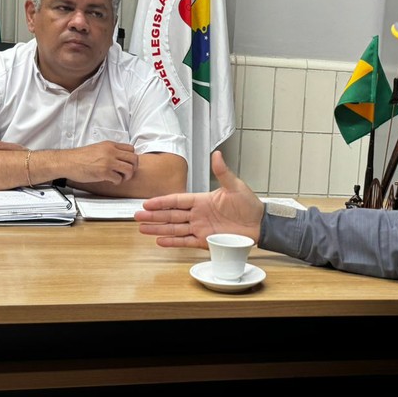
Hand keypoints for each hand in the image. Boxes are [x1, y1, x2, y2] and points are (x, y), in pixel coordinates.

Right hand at [64, 141, 139, 185]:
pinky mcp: (104, 172)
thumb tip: (119, 158)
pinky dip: (117, 182)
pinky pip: (119, 178)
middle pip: (133, 159)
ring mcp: (108, 162)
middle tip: (127, 173)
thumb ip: (109, 151)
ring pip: (129, 169)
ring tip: (121, 178)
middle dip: (133, 167)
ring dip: (127, 176)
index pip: (131, 149)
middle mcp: (111, 152)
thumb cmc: (80, 157)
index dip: (131, 158)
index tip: (127, 163)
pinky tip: (112, 181)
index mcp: (110, 145)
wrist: (68, 162)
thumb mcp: (98, 148)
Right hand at [135, 151, 263, 247]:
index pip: (177, 200)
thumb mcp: (235, 186)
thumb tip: (217, 155)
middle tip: (137, 216)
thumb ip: (223, 172)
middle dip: (154, 216)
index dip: (162, 202)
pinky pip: (185, 241)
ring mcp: (200, 228)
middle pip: (171, 215)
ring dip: (158, 229)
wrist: (260, 225)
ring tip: (142, 229)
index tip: (148, 202)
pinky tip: (160, 241)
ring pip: (174, 228)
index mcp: (202, 200)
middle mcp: (198, 214)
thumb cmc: (250, 205)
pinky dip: (173, 242)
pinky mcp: (205, 241)